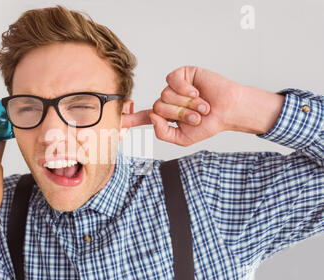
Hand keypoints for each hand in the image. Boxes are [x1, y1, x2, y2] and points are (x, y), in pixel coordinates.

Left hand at [122, 66, 283, 145]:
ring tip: (202, 106)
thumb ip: (163, 133)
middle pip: (158, 106)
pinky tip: (196, 91)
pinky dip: (185, 89)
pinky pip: (172, 81)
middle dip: (180, 114)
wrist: (228, 111)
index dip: (129, 118)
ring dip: (187, 104)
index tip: (116, 121)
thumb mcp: (182, 138)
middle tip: (197, 115)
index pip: (143, 117)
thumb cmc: (208, 125)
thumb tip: (153, 116)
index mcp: (165, 116)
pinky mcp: (182, 74)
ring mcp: (173, 87)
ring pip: (165, 95)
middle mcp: (167, 100)